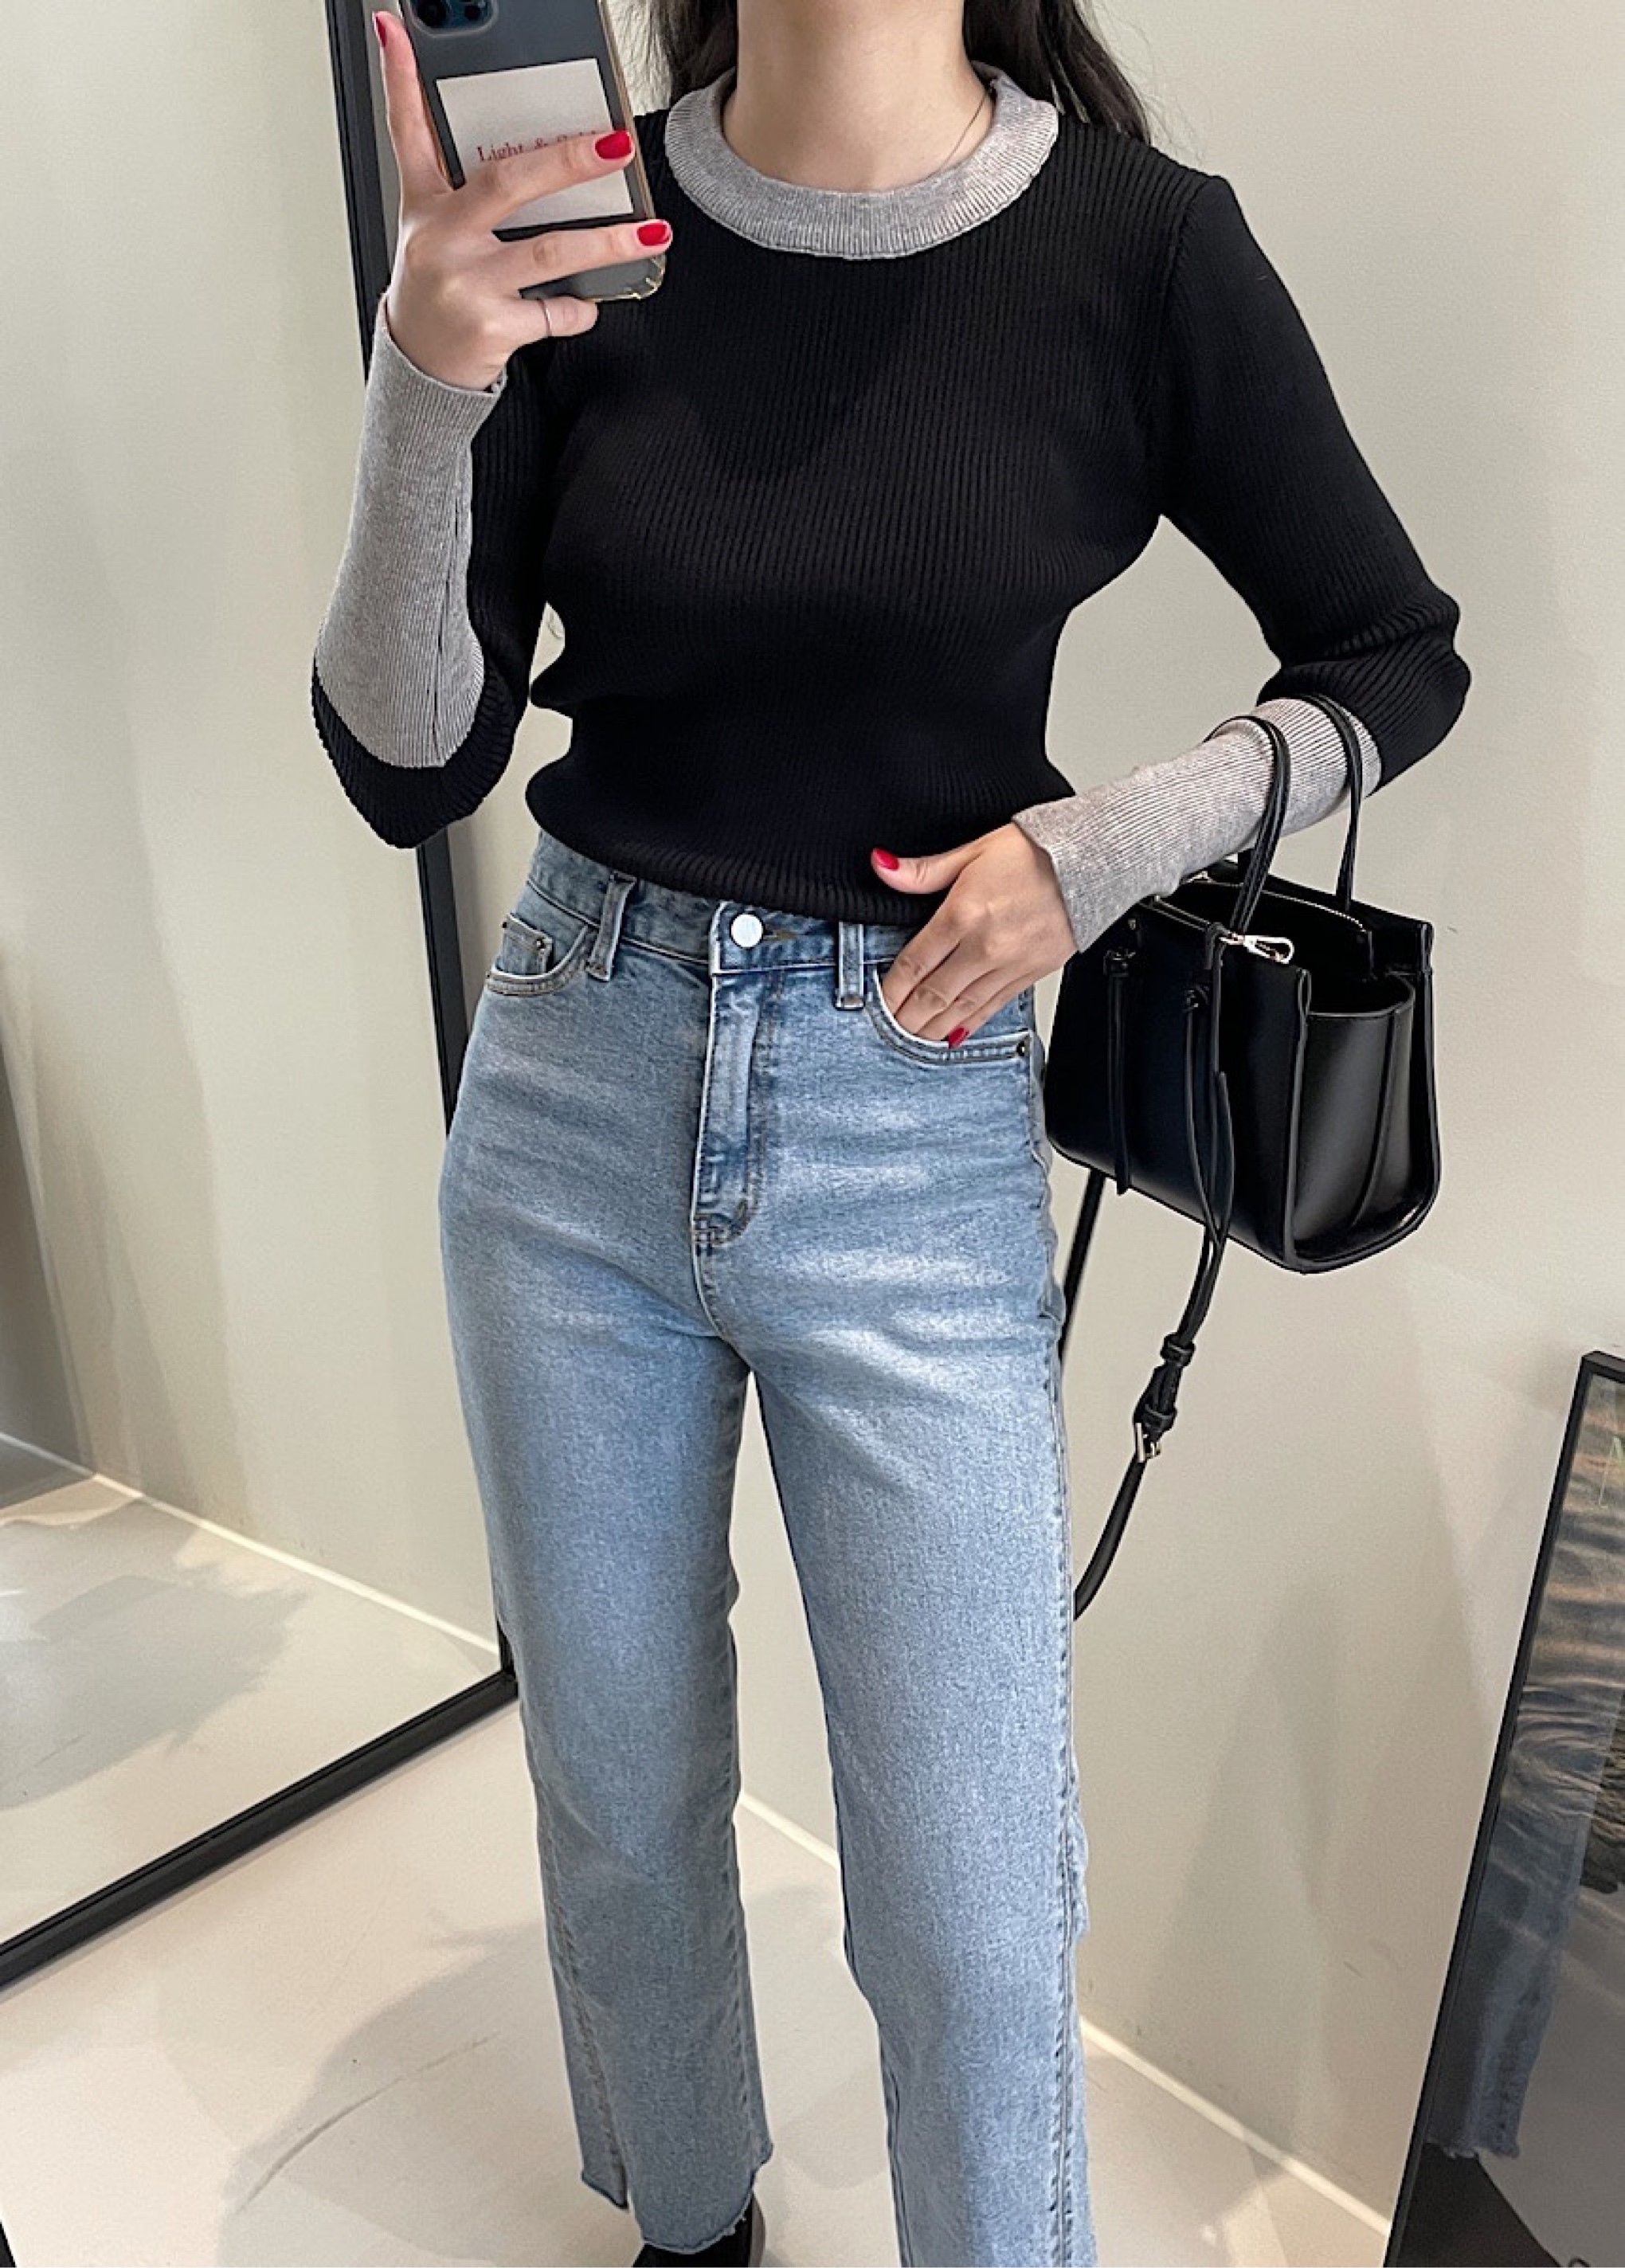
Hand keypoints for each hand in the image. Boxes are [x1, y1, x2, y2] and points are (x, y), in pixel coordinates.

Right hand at [373, 8, 671, 389]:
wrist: (422, 364)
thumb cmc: (437, 286)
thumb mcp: (429, 224)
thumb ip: (448, 171)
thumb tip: (471, 130)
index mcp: (426, 204)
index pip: (408, 128)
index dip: (399, 76)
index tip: (400, 28)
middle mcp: (442, 239)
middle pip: (509, 184)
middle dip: (568, 161)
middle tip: (617, 146)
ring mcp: (466, 284)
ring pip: (549, 251)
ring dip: (609, 242)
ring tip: (652, 234)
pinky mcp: (490, 327)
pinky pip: (553, 312)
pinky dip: (580, 308)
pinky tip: (589, 302)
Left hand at [867, 824, 1075, 1044]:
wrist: (1092, 861)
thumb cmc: (1036, 852)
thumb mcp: (972, 851)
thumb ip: (923, 870)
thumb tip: (883, 868)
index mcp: (964, 913)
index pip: (916, 962)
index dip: (892, 988)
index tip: (877, 1001)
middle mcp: (986, 946)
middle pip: (935, 994)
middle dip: (907, 1017)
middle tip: (887, 1030)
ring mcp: (1010, 964)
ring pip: (962, 1007)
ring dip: (934, 1027)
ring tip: (913, 1038)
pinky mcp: (1032, 973)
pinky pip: (993, 1006)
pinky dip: (970, 1023)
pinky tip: (954, 1035)